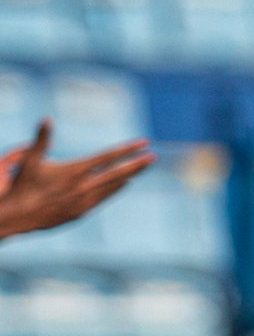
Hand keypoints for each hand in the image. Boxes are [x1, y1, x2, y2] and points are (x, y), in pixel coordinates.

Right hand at [0, 120, 152, 243]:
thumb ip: (41, 139)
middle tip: (153, 157)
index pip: (108, 157)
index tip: (144, 143)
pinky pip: (104, 198)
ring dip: (127, 177)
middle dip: (136, 165)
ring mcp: (85, 201)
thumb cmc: (22, 185)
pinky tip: (122, 185)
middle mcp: (84, 186)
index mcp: (75, 171)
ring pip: (113, 187)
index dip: (127, 150)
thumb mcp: (30, 160)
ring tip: (140, 169)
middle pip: (117, 173)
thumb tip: (47, 118)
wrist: (18, 216)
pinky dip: (115, 190)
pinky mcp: (82, 212)